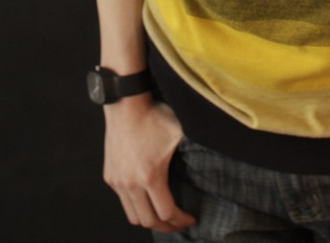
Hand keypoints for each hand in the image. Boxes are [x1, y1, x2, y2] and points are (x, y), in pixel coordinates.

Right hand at [103, 94, 195, 232]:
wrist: (126, 103)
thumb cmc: (155, 115)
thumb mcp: (180, 131)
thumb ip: (195, 149)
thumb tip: (219, 153)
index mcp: (150, 175)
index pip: (166, 213)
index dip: (181, 221)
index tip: (191, 219)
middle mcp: (130, 183)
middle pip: (149, 221)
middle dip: (167, 227)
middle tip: (179, 223)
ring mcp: (118, 181)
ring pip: (133, 216)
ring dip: (149, 219)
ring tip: (163, 216)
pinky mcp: (110, 176)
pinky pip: (124, 201)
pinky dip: (137, 206)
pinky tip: (148, 199)